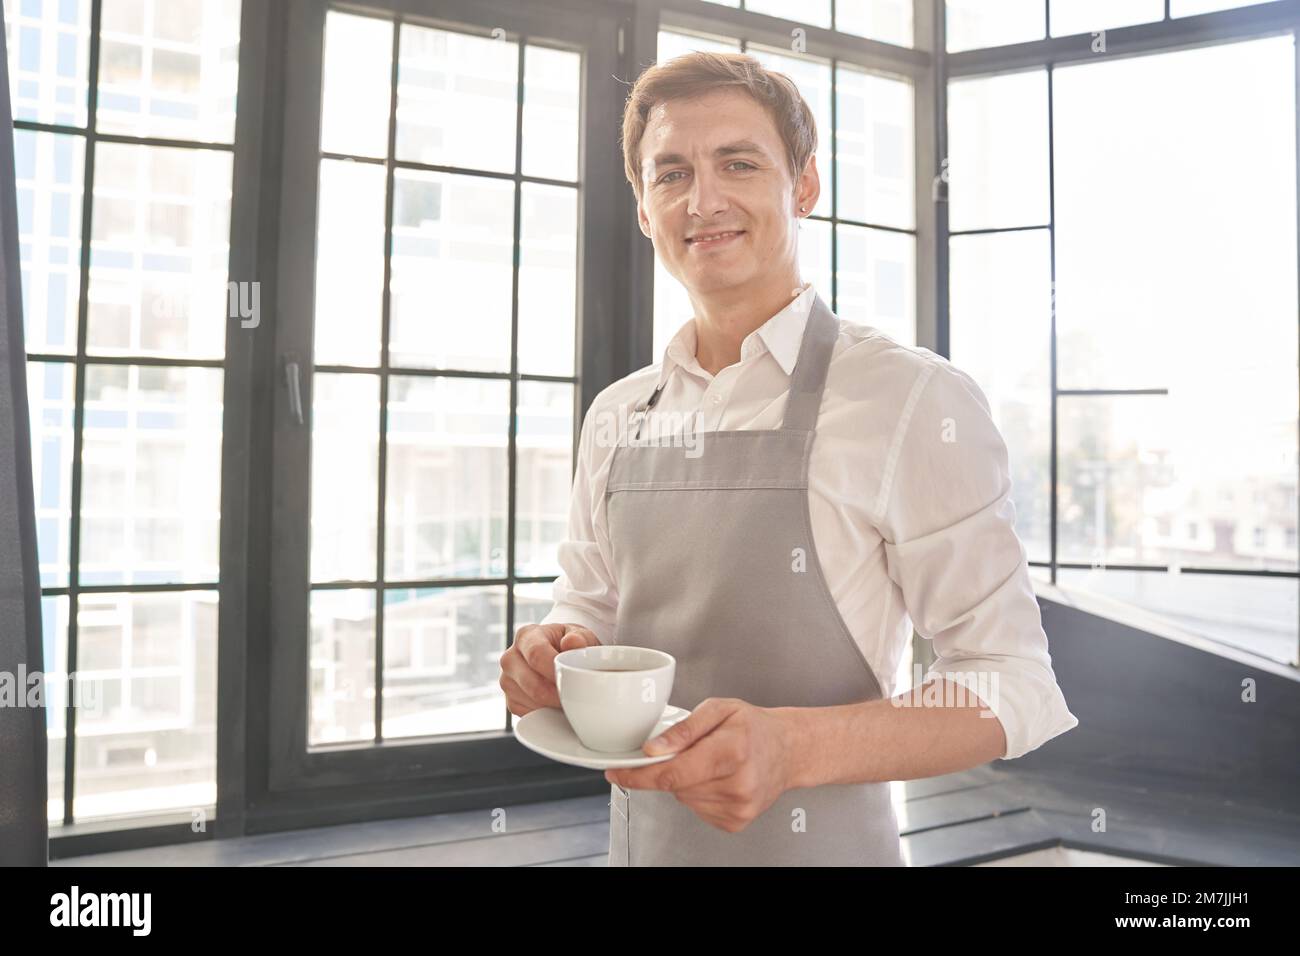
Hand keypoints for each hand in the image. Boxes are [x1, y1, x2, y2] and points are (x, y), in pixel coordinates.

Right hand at [499, 622, 600, 716]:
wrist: (558, 655)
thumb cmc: (569, 645)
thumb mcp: (578, 635)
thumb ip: (579, 637)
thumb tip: (573, 642)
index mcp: (526, 636)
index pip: (536, 654)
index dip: (555, 671)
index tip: (573, 680)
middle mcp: (510, 658)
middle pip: (533, 684)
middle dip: (558, 694)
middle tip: (577, 697)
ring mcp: (507, 681)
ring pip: (531, 701)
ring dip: (553, 705)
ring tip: (569, 697)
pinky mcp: (510, 701)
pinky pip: (528, 713)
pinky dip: (546, 713)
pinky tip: (557, 704)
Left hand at [604, 698, 797, 833]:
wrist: (788, 750)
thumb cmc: (754, 727)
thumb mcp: (718, 709)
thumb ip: (683, 729)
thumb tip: (653, 749)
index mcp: (732, 750)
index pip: (672, 772)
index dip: (638, 775)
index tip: (616, 772)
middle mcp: (737, 783)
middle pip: (676, 785)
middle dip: (670, 768)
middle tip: (690, 750)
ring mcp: (739, 807)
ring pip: (684, 798)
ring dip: (686, 781)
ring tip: (712, 762)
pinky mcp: (736, 822)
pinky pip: (697, 809)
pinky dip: (698, 793)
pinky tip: (718, 778)